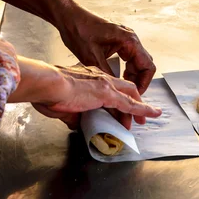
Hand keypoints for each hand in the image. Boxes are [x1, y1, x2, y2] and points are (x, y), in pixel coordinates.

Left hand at [0, 0, 155, 93]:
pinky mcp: (119, 41)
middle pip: (145, 65)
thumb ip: (107, 76)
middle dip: (139, 82)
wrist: (67, 16)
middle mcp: (131, 38)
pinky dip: (127, 70)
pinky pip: (130, 58)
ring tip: (123, 89)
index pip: (147, 67)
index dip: (144, 84)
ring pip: (138, 63)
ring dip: (133, 77)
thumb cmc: (77, 30)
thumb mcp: (91, 58)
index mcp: (128, 40)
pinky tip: (118, 78)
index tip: (136, 96)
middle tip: (130, 96)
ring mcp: (126, 39)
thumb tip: (114, 94)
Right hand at [9, 57, 161, 129]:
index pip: (108, 86)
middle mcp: (99, 76)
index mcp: (87, 76)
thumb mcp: (60, 105)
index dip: (116, 96)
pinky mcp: (108, 94)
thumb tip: (76, 123)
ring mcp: (105, 84)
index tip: (119, 107)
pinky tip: (152, 114)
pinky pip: (130, 104)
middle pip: (124, 87)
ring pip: (129, 95)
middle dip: (133, 101)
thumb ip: (72, 114)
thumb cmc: (46, 92)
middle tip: (137, 115)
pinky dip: (142, 110)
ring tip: (146, 120)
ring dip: (138, 108)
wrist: (46, 83)